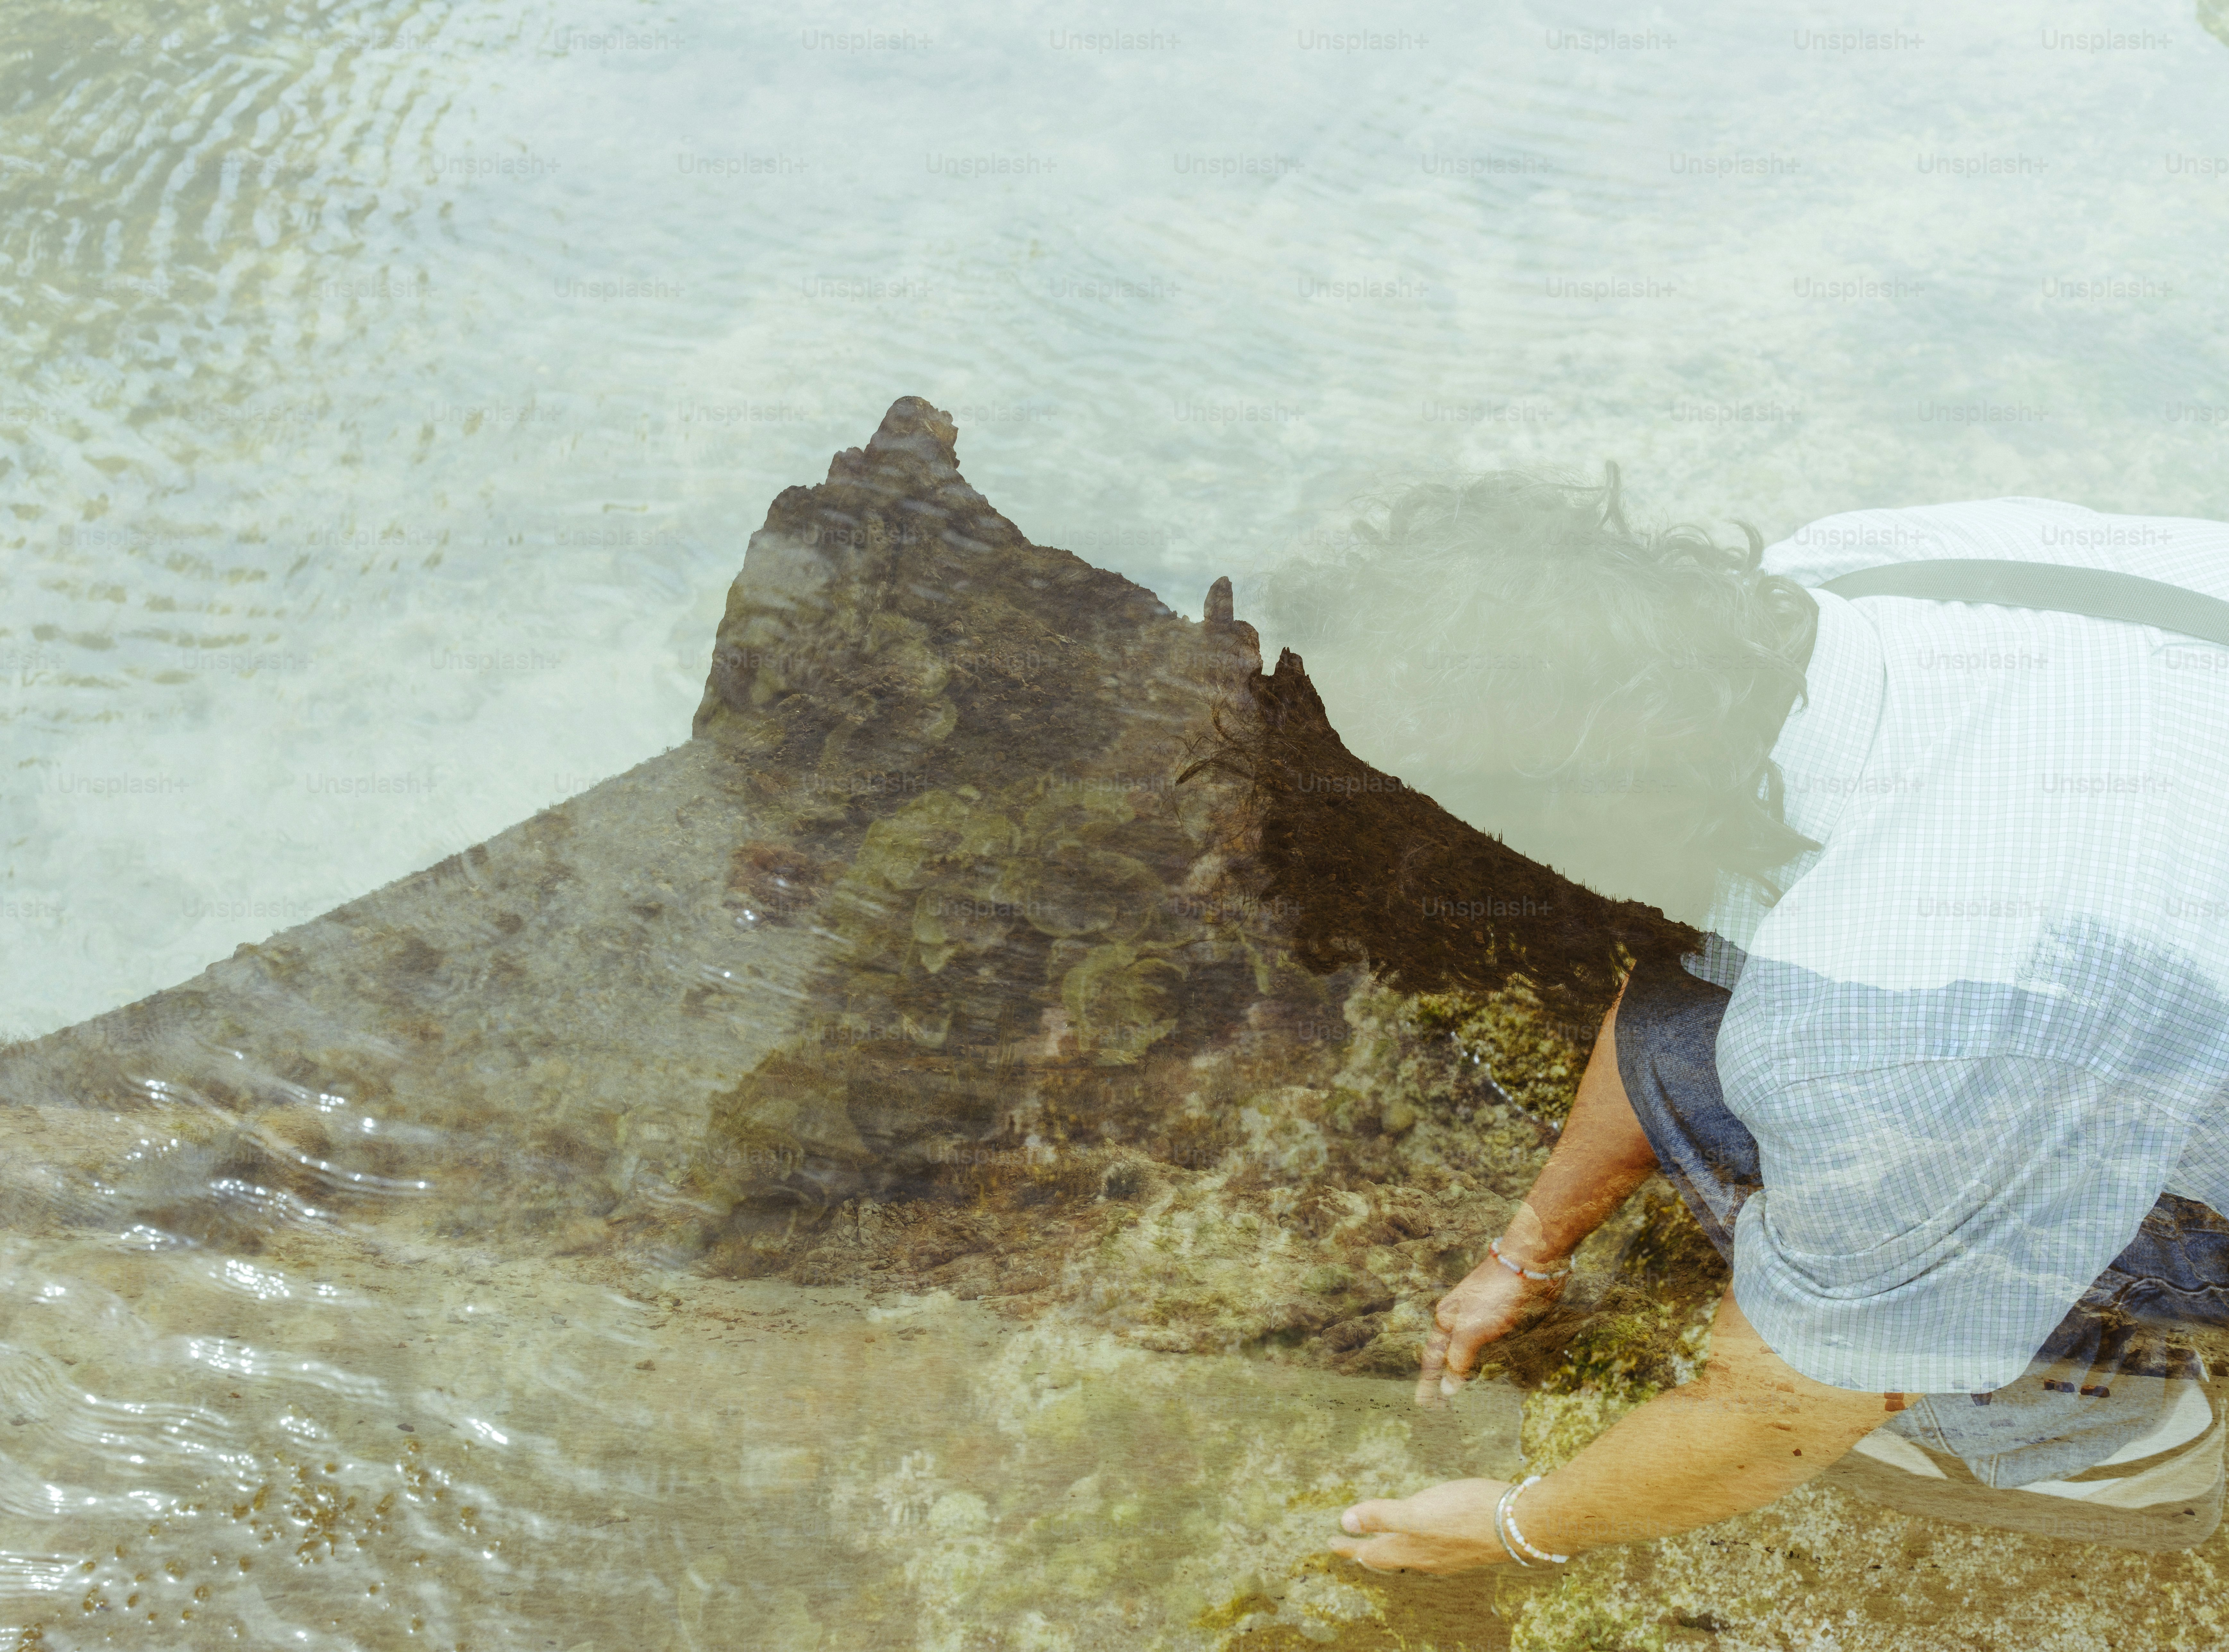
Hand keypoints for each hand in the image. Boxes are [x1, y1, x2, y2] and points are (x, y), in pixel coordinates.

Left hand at [1329, 1477, 1517, 1572]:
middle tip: (1349, 1545)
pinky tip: (1423, 1534)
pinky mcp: (1464, 1546)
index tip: (1329, 1543)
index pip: (1369, 1552)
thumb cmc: (1467, 1514)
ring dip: (1389, 1548)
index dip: (1348, 1546)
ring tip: (1379, 1541)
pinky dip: (1413, 1542)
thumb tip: (1346, 1522)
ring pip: (1408, 1555)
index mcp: (1410, 1549)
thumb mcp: (1418, 1512)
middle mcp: (1426, 1558)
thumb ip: (1382, 1516)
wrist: (1520, 1524)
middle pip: (1387, 1557)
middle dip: (1365, 1551)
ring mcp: (1447, 1555)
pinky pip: (1428, 1550)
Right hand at [1415, 1247, 1564, 1403]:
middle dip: (1440, 1378)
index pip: (1433, 1359)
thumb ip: (1458, 1359)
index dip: (1429, 1383)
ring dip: (1461, 1369)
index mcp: (1447, 1319)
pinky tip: (1487, 1367)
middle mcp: (1460, 1318)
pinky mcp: (1502, 1315)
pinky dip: (1482, 1360)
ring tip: (1459, 1390)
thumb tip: (1446, 1391)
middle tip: (1437, 1405)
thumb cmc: (1496, 1295)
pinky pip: (1487, 1344)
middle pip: (1446, 1354)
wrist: (1529, 1263)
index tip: (1424, 1405)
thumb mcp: (1472, 1329)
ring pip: (1467, 1349)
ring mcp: (1481, 1316)